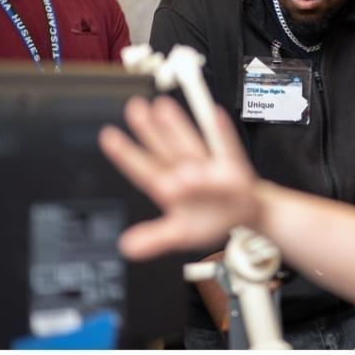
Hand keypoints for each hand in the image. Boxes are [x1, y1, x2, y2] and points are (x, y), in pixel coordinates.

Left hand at [98, 96, 260, 259]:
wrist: (246, 214)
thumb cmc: (211, 219)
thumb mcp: (181, 234)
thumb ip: (155, 239)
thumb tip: (126, 246)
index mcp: (171, 187)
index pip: (145, 169)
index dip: (126, 154)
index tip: (108, 136)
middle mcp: (188, 171)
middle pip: (165, 149)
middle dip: (150, 130)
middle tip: (134, 108)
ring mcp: (210, 168)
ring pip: (190, 145)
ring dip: (178, 127)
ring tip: (163, 108)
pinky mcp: (234, 170)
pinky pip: (227, 150)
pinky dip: (223, 134)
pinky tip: (215, 117)